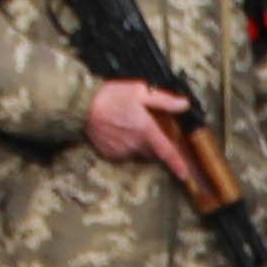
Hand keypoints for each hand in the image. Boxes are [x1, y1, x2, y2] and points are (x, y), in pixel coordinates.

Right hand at [84, 79, 198, 180]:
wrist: (81, 107)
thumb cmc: (111, 96)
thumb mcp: (140, 91)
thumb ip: (165, 100)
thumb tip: (184, 104)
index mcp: (146, 131)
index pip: (166, 152)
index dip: (177, 164)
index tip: (185, 174)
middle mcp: (135, 145)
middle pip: (153, 151)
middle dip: (156, 144)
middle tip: (149, 127)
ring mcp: (121, 151)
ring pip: (138, 152)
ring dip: (140, 143)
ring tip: (130, 124)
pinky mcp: (110, 153)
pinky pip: (124, 152)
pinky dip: (126, 144)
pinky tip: (118, 130)